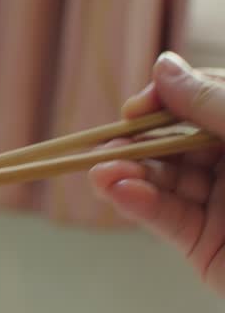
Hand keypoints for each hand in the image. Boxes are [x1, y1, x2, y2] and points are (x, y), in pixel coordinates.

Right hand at [89, 52, 224, 295]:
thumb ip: (213, 102)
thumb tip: (163, 67)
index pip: (204, 102)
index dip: (167, 100)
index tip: (136, 107)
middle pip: (175, 143)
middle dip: (138, 143)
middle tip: (105, 146)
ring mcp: (221, 206)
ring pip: (164, 182)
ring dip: (128, 174)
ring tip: (100, 173)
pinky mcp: (204, 245)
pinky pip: (165, 218)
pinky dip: (138, 203)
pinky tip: (118, 192)